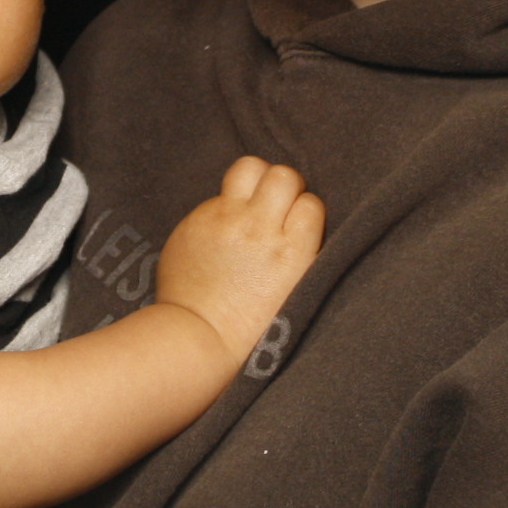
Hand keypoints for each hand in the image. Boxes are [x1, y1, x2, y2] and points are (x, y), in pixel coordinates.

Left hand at [155, 156, 324, 363]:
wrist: (199, 340)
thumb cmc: (251, 329)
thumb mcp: (295, 293)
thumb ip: (298, 251)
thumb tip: (294, 216)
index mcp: (292, 252)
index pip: (311, 203)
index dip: (304, 212)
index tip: (295, 228)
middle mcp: (259, 229)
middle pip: (283, 175)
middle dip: (284, 188)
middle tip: (276, 210)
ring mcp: (224, 221)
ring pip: (248, 168)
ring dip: (254, 182)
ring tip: (251, 205)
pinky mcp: (195, 222)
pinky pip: (216, 197)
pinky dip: (223, 210)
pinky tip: (220, 236)